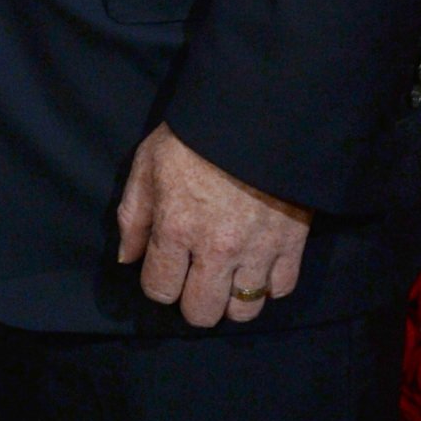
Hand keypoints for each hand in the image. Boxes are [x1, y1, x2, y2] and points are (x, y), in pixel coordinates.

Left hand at [115, 124, 310, 327]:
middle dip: (193, 301)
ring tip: (229, 277)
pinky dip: (270, 283)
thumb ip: (133, 214)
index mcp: (176, 228)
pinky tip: (258, 265)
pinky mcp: (293, 242)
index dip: (158, 283)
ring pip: (244, 310)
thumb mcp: (148, 162)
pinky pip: (282, 288)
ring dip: (232, 299)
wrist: (260, 108)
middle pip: (201, 312)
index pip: (160, 289)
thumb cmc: (196, 133)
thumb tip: (128, 258)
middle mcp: (216, 249)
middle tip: (196, 277)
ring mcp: (258, 249)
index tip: (165, 267)